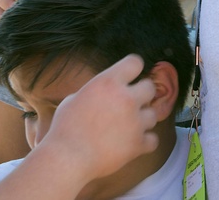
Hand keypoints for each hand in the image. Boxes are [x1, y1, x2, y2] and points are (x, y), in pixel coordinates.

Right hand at [43, 55, 158, 180]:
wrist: (68, 157)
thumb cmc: (65, 128)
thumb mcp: (75, 98)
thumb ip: (95, 93)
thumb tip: (102, 94)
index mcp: (108, 82)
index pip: (135, 62)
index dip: (133, 69)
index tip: (129, 77)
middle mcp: (126, 98)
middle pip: (150, 87)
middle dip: (141, 95)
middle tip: (130, 104)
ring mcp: (135, 121)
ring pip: (153, 114)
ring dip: (142, 120)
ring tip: (127, 127)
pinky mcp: (138, 144)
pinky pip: (153, 139)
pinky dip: (144, 142)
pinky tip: (131, 143)